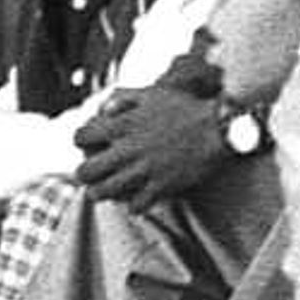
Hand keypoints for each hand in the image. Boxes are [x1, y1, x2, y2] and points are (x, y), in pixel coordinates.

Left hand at [72, 85, 228, 204]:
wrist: (218, 127)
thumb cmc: (185, 107)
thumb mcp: (152, 93)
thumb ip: (124, 97)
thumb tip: (104, 108)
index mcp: (123, 124)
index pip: (81, 137)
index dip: (81, 142)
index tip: (88, 146)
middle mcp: (128, 149)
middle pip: (86, 171)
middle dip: (84, 175)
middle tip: (91, 176)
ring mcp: (143, 170)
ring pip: (105, 192)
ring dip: (101, 193)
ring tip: (104, 193)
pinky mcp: (161, 186)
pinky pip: (135, 206)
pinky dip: (133, 205)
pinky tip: (136, 201)